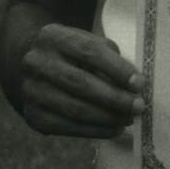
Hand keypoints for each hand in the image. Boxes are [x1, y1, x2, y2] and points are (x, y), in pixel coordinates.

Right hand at [20, 23, 144, 138]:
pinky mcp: (33, 116)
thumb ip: (108, 57)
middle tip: (138, 107)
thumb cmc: (71, 52)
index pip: (90, 53)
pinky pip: (68, 128)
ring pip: (75, 109)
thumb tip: (134, 85)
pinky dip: (95, 131)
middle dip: (115, 98)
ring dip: (108, 118)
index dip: (117, 69)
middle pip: (81, 84)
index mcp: (54, 37)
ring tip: (129, 119)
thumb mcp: (86, 41)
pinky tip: (113, 129)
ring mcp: (32, 91)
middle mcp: (37, 63)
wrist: (29, 64)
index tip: (140, 83)